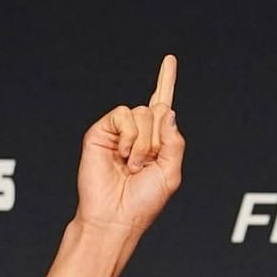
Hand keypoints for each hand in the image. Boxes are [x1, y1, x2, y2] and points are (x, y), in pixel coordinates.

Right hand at [76, 54, 185, 231]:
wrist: (115, 217)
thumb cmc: (143, 202)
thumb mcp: (171, 173)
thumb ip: (175, 142)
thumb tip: (167, 111)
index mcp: (155, 141)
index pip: (163, 106)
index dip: (165, 81)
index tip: (169, 59)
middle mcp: (137, 133)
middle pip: (159, 110)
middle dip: (158, 140)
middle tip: (144, 165)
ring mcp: (118, 132)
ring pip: (143, 112)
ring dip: (143, 143)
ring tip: (131, 166)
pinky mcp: (101, 132)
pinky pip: (123, 114)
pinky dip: (128, 137)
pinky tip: (121, 156)